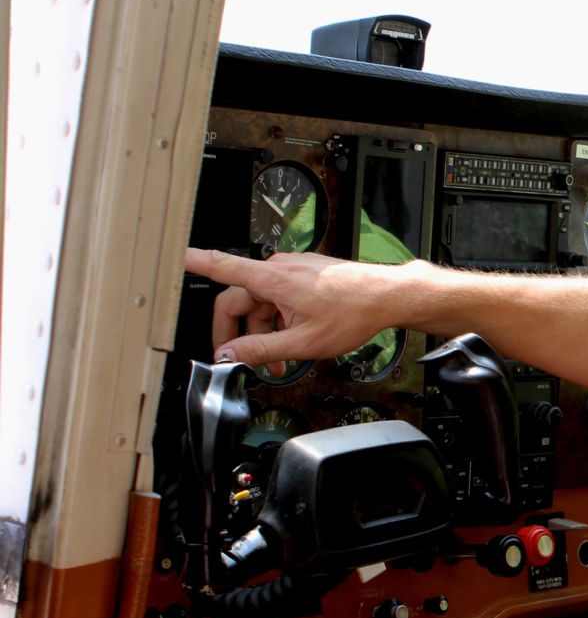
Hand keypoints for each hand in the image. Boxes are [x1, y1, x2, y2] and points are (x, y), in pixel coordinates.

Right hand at [184, 248, 403, 369]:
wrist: (387, 296)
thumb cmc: (354, 312)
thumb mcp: (303, 342)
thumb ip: (260, 350)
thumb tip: (229, 356)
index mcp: (272, 279)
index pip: (222, 267)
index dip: (194, 262)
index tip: (171, 254)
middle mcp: (278, 270)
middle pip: (238, 301)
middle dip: (238, 334)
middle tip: (241, 362)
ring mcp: (291, 271)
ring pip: (260, 305)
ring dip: (262, 333)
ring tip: (278, 362)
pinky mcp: (303, 277)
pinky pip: (277, 300)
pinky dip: (278, 322)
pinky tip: (293, 341)